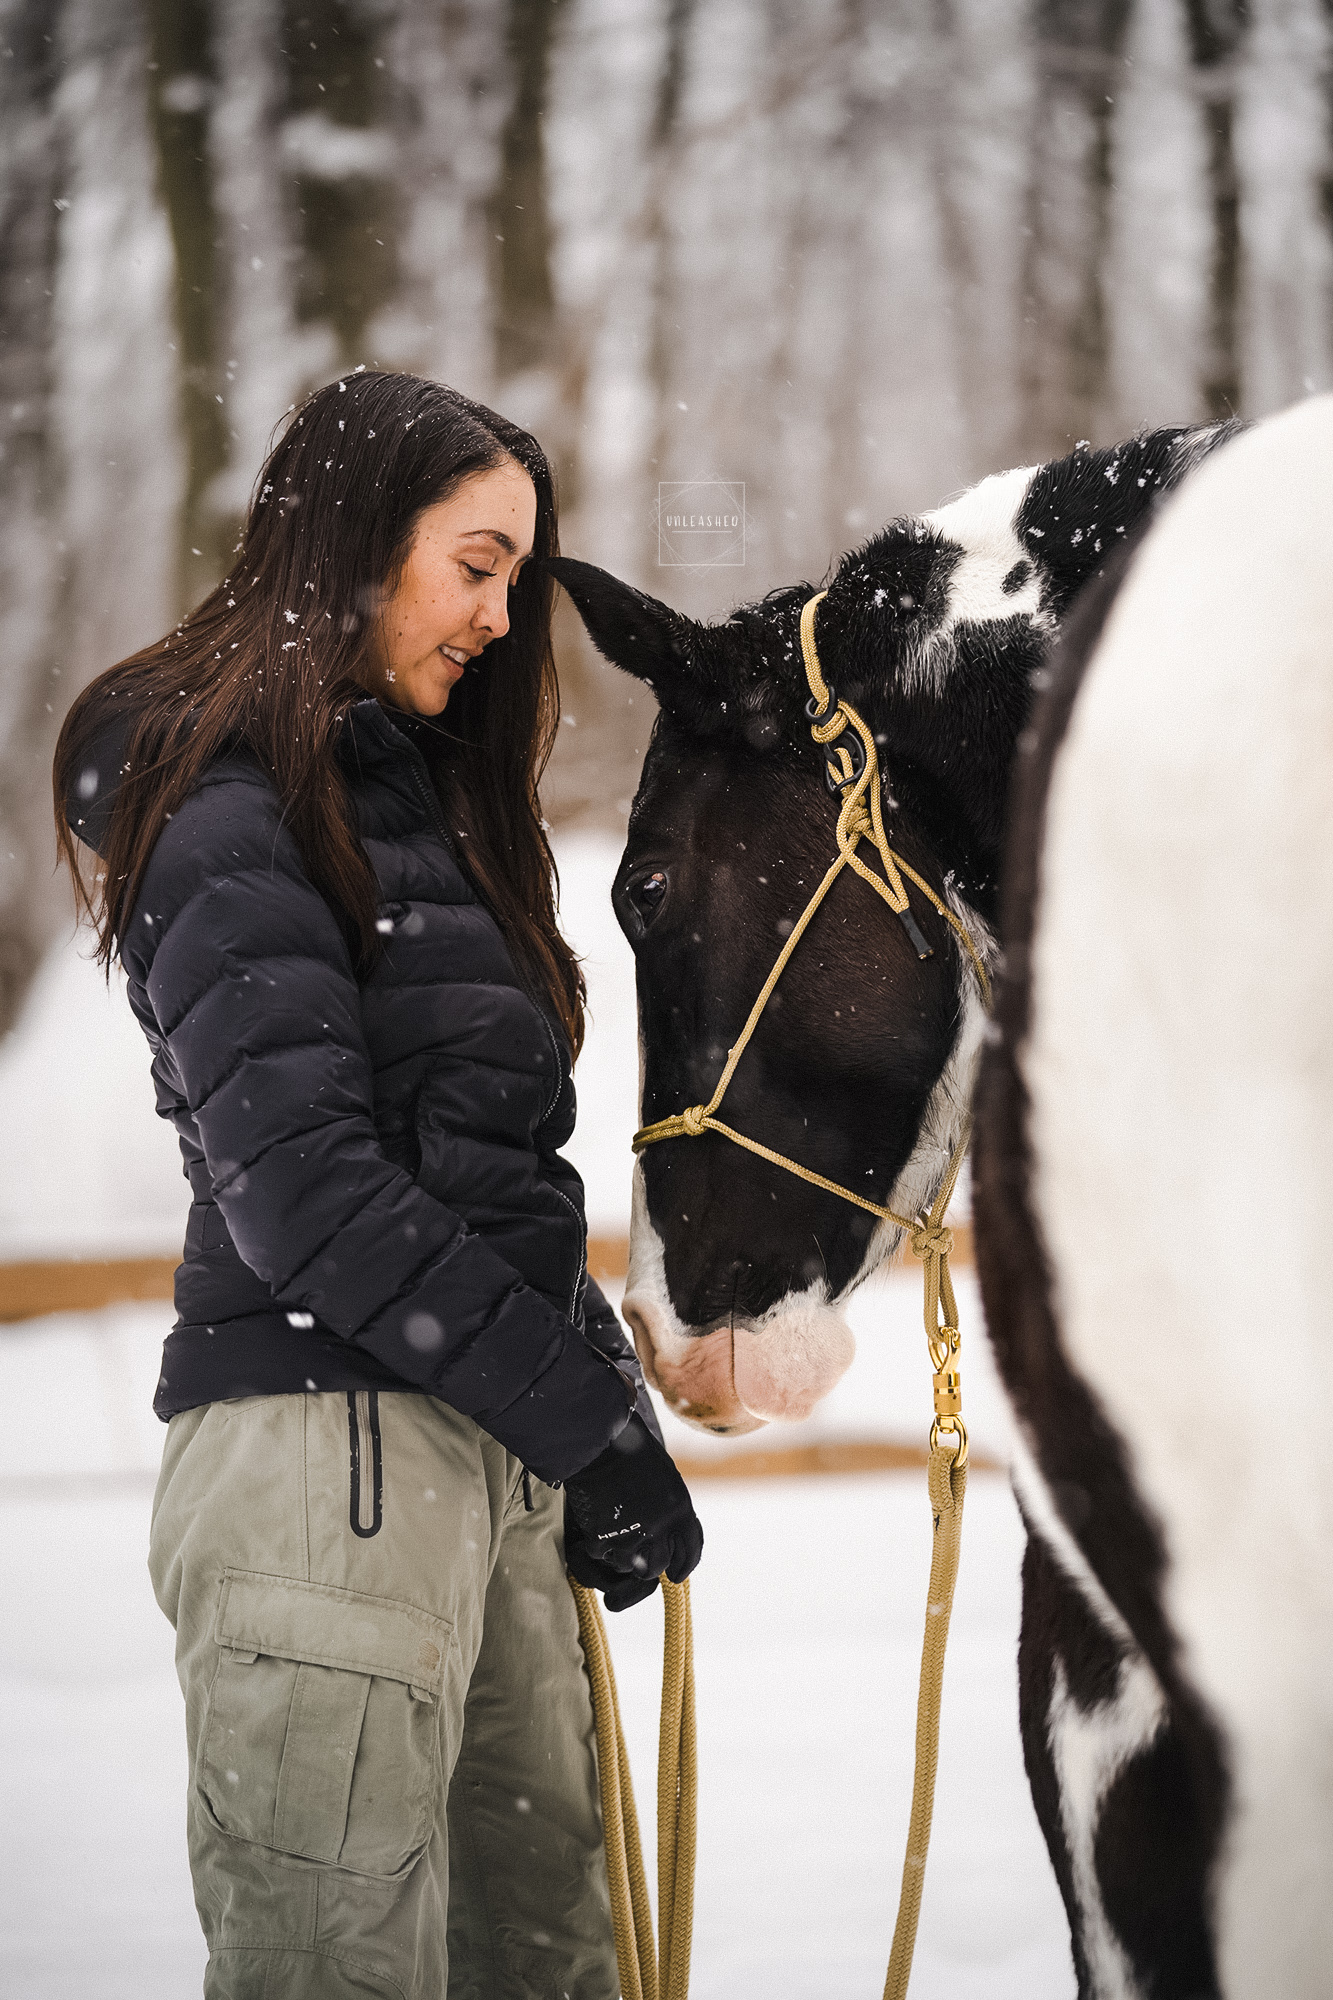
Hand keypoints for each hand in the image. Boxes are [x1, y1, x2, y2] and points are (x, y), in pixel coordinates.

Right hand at [563, 1414, 702, 1608]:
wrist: (598, 1441)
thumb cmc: (633, 1449)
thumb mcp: (665, 1476)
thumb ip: (671, 1507)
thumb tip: (670, 1532)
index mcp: (680, 1509)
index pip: (691, 1550)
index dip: (684, 1566)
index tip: (676, 1574)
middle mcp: (658, 1527)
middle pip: (658, 1566)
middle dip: (650, 1565)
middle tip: (640, 1560)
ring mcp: (628, 1535)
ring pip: (627, 1565)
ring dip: (622, 1556)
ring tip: (615, 1537)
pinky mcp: (600, 1537)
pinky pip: (600, 1554)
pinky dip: (598, 1545)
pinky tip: (596, 1528)